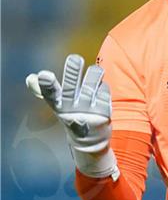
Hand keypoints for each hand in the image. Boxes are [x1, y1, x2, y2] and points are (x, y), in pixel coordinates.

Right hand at [26, 54, 118, 179]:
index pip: (50, 94)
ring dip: (94, 74)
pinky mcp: (103, 114)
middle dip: (72, 72)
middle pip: (71, 88)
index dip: (46, 85)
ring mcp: (88, 112)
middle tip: (75, 58)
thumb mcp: (58, 105)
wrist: (90, 141)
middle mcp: (72, 109)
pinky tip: (101, 88)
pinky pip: (104, 92)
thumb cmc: (72, 116)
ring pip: (91, 86)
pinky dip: (103, 87)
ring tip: (95, 70)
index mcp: (58, 105)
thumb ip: (45, 90)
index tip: (44, 75)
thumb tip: (30, 78)